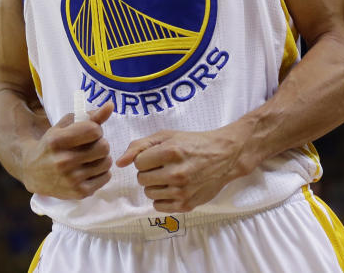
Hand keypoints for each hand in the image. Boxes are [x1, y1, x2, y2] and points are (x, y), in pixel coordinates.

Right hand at [21, 101, 114, 198]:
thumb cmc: (51, 145)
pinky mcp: (79, 193)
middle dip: (100, 143)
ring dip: (102, 157)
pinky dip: (102, 171)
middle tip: (90, 145)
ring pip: (107, 162)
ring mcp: (71, 179)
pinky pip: (106, 177)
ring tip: (90, 157)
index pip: (93, 130)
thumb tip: (110, 106)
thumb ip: (88, 116)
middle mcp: (63, 161)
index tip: (89, 131)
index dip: (95, 128)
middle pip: (103, 147)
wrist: (33, 172)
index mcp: (56, 141)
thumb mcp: (63, 127)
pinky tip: (89, 169)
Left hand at [116, 125, 260, 212]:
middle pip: (141, 179)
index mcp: (170, 152)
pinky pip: (158, 206)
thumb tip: (119, 163)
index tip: (157, 156)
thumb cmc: (192, 143)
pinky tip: (173, 188)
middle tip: (163, 166)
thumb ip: (139, 146)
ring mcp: (182, 191)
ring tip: (170, 176)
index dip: (145, 159)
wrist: (224, 156)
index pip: (138, 163)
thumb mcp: (166, 136)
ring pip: (149, 193)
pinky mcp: (187, 205)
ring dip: (155, 185)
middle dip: (148, 172)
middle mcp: (176, 173)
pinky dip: (162, 198)